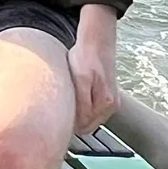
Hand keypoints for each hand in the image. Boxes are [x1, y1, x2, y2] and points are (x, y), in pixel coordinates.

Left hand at [69, 5, 120, 133]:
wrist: (96, 41)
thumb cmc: (86, 58)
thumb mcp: (81, 80)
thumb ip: (83, 104)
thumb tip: (79, 124)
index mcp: (106, 103)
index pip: (84, 127)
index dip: (69, 124)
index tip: (55, 119)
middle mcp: (112, 106)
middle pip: (88, 125)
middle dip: (74, 121)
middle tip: (58, 110)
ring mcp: (111, 102)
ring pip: (90, 118)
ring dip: (78, 114)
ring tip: (66, 100)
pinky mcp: (108, 96)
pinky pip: (93, 110)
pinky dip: (83, 107)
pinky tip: (74, 97)